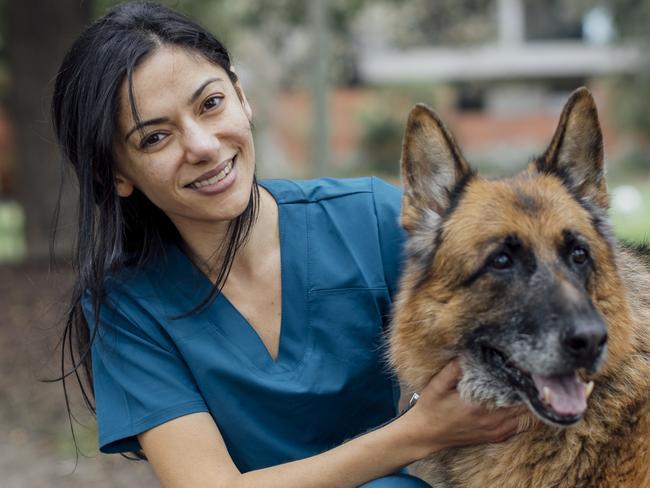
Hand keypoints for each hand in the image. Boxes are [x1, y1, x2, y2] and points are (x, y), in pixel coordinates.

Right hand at [406, 359, 525, 455]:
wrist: (426, 434)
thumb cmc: (431, 407)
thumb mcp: (437, 385)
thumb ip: (453, 369)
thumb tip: (468, 352)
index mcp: (478, 407)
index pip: (511, 392)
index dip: (519, 379)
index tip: (520, 367)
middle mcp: (491, 421)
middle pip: (523, 405)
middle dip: (526, 389)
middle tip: (526, 374)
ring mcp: (495, 431)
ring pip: (525, 417)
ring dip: (526, 403)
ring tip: (524, 387)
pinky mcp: (495, 437)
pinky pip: (519, 427)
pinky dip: (523, 415)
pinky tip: (518, 404)